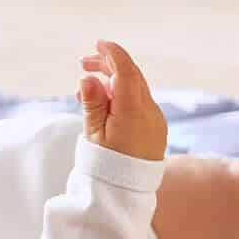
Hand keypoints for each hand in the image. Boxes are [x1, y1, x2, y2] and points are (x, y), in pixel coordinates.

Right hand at [77, 40, 166, 161]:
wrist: (128, 194)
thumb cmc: (107, 165)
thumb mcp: (94, 134)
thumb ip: (92, 103)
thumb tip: (88, 77)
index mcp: (134, 112)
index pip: (126, 72)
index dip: (113, 54)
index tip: (98, 44)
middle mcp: (150, 112)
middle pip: (132, 76)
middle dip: (108, 65)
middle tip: (82, 63)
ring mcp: (156, 120)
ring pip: (136, 88)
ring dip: (113, 80)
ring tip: (86, 88)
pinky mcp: (156, 127)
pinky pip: (139, 102)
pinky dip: (121, 95)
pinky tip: (102, 102)